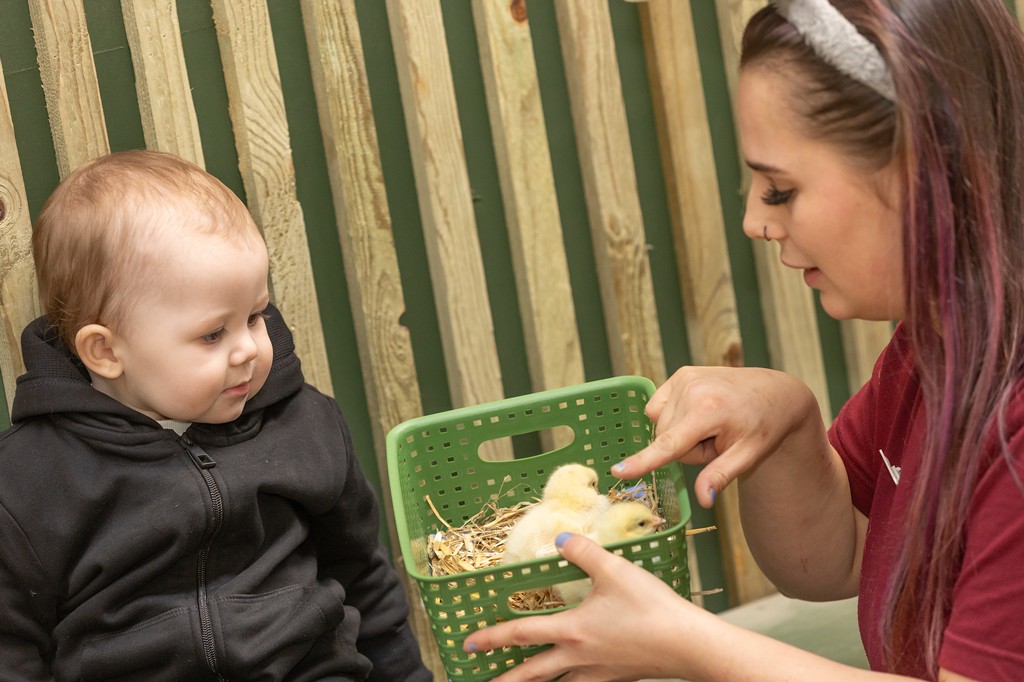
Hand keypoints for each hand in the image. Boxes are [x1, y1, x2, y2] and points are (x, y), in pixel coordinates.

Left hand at [463, 533, 717, 681]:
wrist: (687, 644)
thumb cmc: (651, 607)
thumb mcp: (615, 570)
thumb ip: (584, 552)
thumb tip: (560, 540)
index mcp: (573, 630)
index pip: (522, 633)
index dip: (493, 637)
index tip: (469, 643)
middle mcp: (579, 657)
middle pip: (533, 673)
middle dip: (508, 680)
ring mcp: (599, 672)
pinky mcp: (618, 677)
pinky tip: (574, 679)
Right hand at [613, 366, 822, 506]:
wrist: (775, 393)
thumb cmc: (763, 428)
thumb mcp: (748, 456)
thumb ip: (720, 476)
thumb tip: (703, 501)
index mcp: (709, 411)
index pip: (669, 444)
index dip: (642, 461)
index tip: (618, 472)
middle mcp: (692, 389)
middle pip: (665, 439)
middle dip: (686, 449)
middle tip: (716, 442)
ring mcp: (685, 378)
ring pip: (661, 425)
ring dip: (680, 433)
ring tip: (710, 427)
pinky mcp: (681, 374)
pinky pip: (660, 408)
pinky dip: (674, 417)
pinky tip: (699, 414)